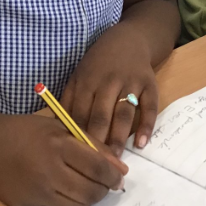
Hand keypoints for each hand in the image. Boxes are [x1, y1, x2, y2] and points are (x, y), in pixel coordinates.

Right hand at [0, 113, 127, 205]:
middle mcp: (49, 172)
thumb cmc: (26, 132)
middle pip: (91, 190)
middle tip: (106, 183)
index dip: (114, 175)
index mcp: (58, 146)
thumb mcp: (60, 127)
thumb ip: (92, 145)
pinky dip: (71, 203)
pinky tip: (68, 190)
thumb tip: (120, 168)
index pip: (97, 167)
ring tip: (89, 186)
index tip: (120, 177)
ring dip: (90, 198)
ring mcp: (39, 193)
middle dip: (105, 189)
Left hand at [62, 23, 158, 157]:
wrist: (129, 39)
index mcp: (87, 81)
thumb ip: (68, 100)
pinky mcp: (149, 83)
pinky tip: (142, 143)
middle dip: (98, 141)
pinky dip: (147, 125)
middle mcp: (108, 81)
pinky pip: (149, 106)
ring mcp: (131, 82)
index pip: (80, 113)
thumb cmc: (98, 63)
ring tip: (116, 160)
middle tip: (95, 166)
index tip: (75, 158)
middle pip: (101, 115)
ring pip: (124, 113)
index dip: (78, 136)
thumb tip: (55, 130)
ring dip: (119, 137)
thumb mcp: (79, 75)